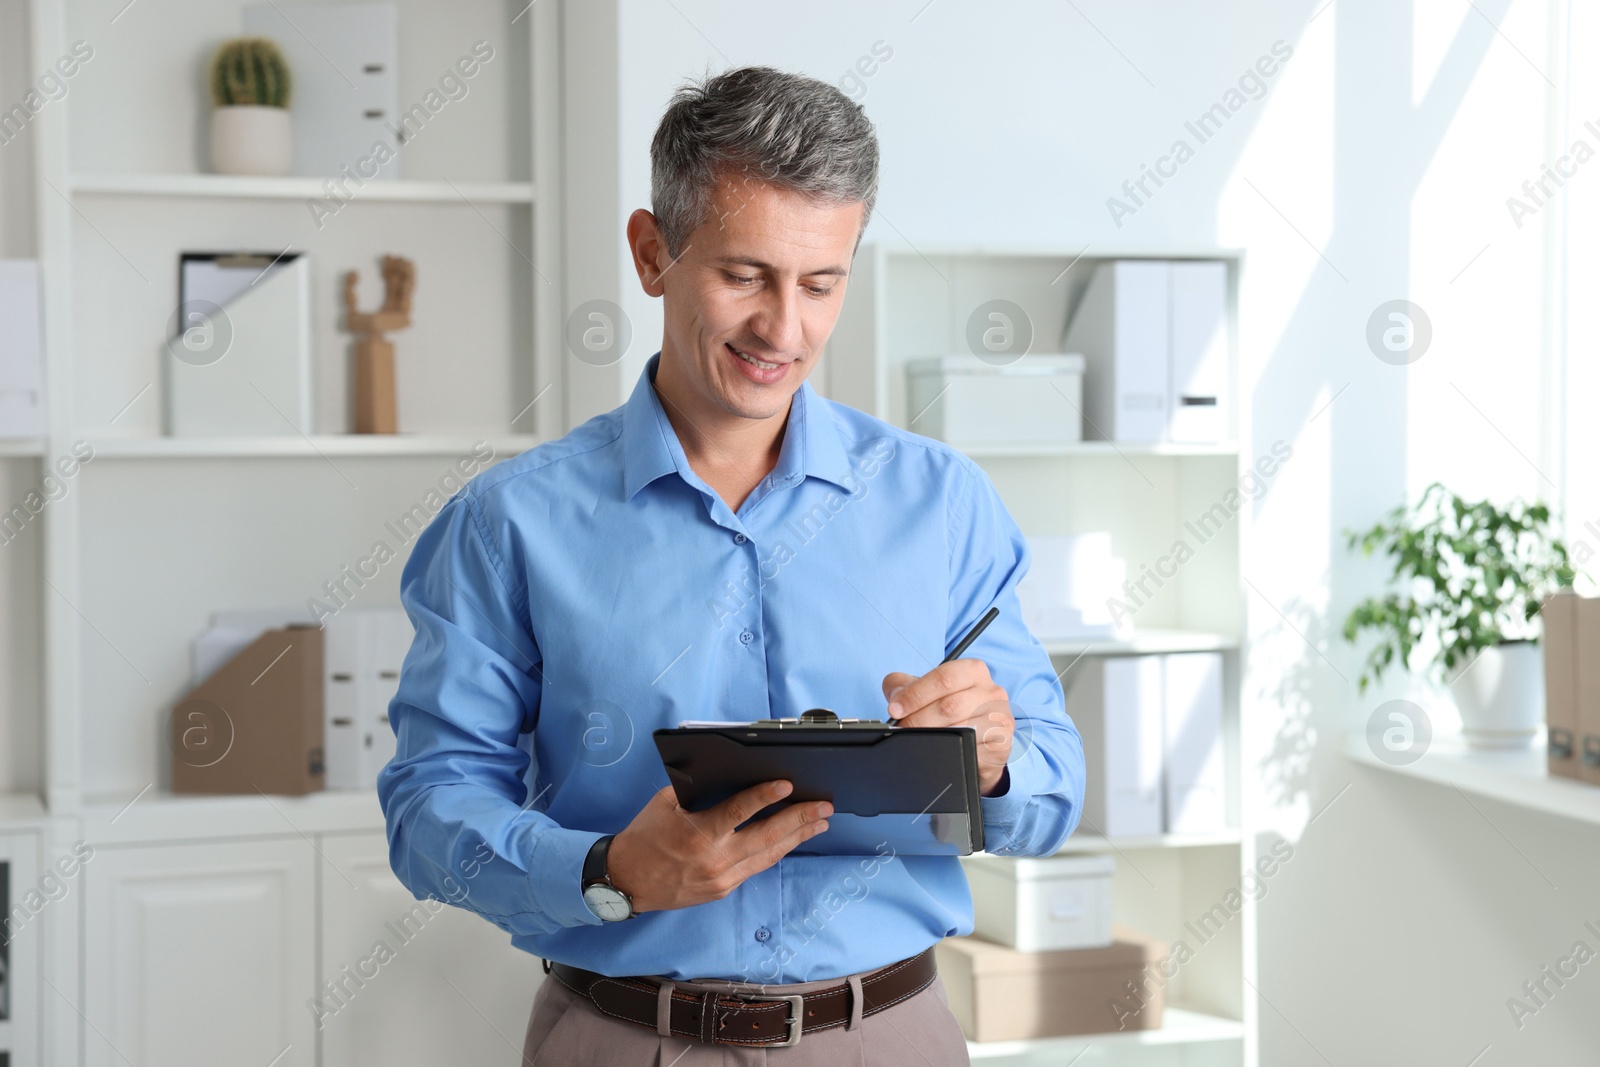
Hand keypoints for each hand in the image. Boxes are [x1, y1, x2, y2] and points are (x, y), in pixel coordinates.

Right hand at [606, 781, 831, 912]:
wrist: (626, 880)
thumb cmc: (645, 835)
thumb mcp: (665, 803)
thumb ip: (698, 790)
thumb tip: (731, 773)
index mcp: (697, 833)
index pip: (739, 812)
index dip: (765, 797)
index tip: (787, 784)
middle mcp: (714, 859)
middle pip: (767, 837)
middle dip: (800, 819)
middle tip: (824, 806)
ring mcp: (721, 878)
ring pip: (768, 855)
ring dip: (798, 838)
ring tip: (820, 823)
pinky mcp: (723, 889)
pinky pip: (756, 867)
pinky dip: (777, 851)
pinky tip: (793, 840)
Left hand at [882, 660, 1012, 795]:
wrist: (978, 744)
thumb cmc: (950, 712)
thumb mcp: (926, 692)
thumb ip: (903, 685)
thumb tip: (894, 696)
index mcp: (974, 670)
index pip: (944, 677)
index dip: (915, 694)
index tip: (895, 709)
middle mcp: (992, 691)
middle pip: (949, 705)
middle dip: (918, 719)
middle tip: (901, 729)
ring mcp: (1001, 718)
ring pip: (960, 728)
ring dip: (931, 737)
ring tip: (916, 740)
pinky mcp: (1002, 744)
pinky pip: (971, 749)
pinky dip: (950, 751)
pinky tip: (939, 751)